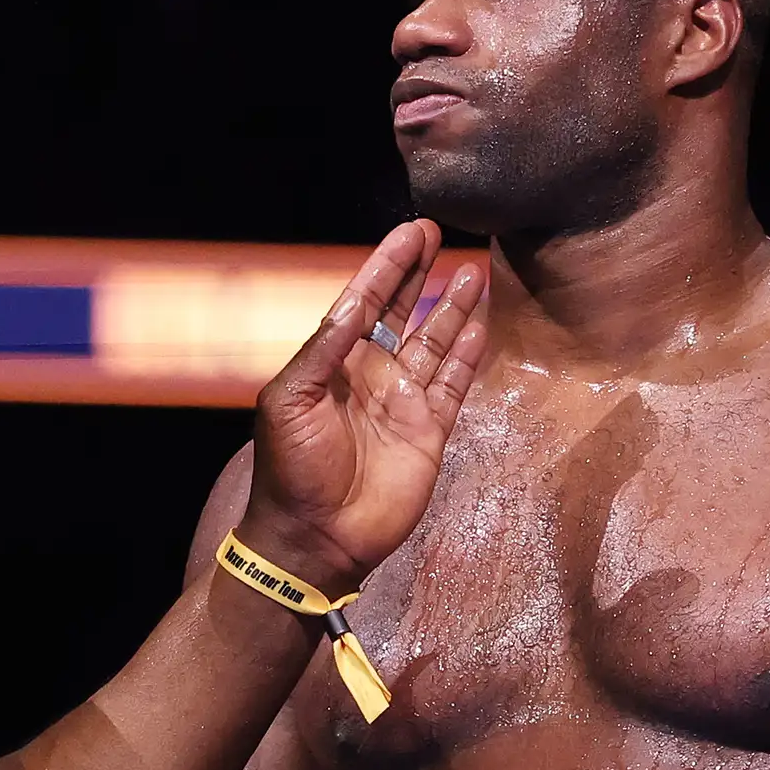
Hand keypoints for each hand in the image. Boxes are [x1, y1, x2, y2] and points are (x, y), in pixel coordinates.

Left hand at [238, 221, 493, 587]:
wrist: (317, 536)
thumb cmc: (292, 468)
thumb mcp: (290, 400)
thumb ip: (323, 350)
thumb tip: (352, 305)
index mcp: (333, 362)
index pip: (364, 302)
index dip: (387, 266)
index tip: (412, 232)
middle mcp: (371, 374)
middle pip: (402, 313)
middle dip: (418, 274)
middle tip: (437, 234)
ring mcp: (403, 403)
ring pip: (434, 344)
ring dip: (452, 309)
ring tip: (472, 272)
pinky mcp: (430, 432)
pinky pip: (454, 386)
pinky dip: (466, 358)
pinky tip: (479, 328)